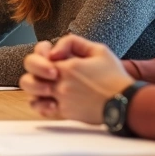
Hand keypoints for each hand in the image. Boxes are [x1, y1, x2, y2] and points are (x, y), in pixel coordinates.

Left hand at [19, 36, 133, 124]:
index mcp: (66, 67)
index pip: (36, 58)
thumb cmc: (114, 77)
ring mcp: (62, 100)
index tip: (52, 56)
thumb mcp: (98, 50)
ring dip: (36, 90)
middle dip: (34, 74)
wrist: (126, 102)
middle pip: (28, 80)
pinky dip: (42, 105)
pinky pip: (43, 109)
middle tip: (48, 73)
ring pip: (32, 96)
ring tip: (48, 86)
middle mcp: (60, 85)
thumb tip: (54, 50)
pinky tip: (51, 100)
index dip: (40, 54)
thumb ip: (72, 42)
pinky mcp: (66, 113)